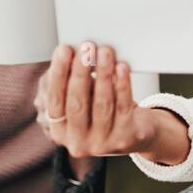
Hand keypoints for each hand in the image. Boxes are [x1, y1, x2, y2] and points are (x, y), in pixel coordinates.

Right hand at [42, 42, 188, 164]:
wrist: (137, 133)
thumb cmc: (104, 109)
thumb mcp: (84, 99)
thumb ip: (75, 82)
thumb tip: (74, 53)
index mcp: (59, 131)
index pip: (55, 100)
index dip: (59, 73)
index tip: (64, 50)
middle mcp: (77, 142)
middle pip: (76, 103)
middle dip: (81, 72)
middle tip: (86, 48)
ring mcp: (101, 144)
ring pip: (101, 105)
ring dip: (103, 74)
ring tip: (105, 52)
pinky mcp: (124, 140)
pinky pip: (123, 108)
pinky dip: (122, 85)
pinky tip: (121, 69)